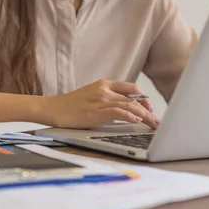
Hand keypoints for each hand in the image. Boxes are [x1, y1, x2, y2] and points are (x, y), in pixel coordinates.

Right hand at [41, 79, 159, 128]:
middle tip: (156, 121)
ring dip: (144, 116)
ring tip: (153, 124)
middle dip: (148, 110)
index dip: (144, 98)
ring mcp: (100, 100)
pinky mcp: (95, 112)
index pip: (131, 88)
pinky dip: (130, 116)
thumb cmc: (71, 106)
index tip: (150, 109)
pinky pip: (117, 112)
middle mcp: (104, 90)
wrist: (52, 108)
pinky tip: (137, 121)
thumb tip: (126, 110)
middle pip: (134, 98)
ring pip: (129, 105)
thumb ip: (107, 99)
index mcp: (104, 84)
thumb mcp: (92, 97)